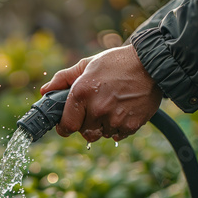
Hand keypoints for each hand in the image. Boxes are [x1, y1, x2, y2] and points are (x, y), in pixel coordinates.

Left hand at [40, 45, 162, 141]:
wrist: (152, 64)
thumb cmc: (116, 63)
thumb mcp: (87, 65)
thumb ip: (63, 79)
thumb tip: (44, 91)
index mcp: (81, 93)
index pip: (66, 126)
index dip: (65, 127)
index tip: (67, 125)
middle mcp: (96, 108)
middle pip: (84, 132)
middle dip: (86, 123)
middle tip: (95, 108)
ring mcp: (114, 119)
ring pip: (101, 134)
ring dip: (103, 125)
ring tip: (112, 106)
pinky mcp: (130, 125)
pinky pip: (117, 135)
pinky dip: (118, 127)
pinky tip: (123, 110)